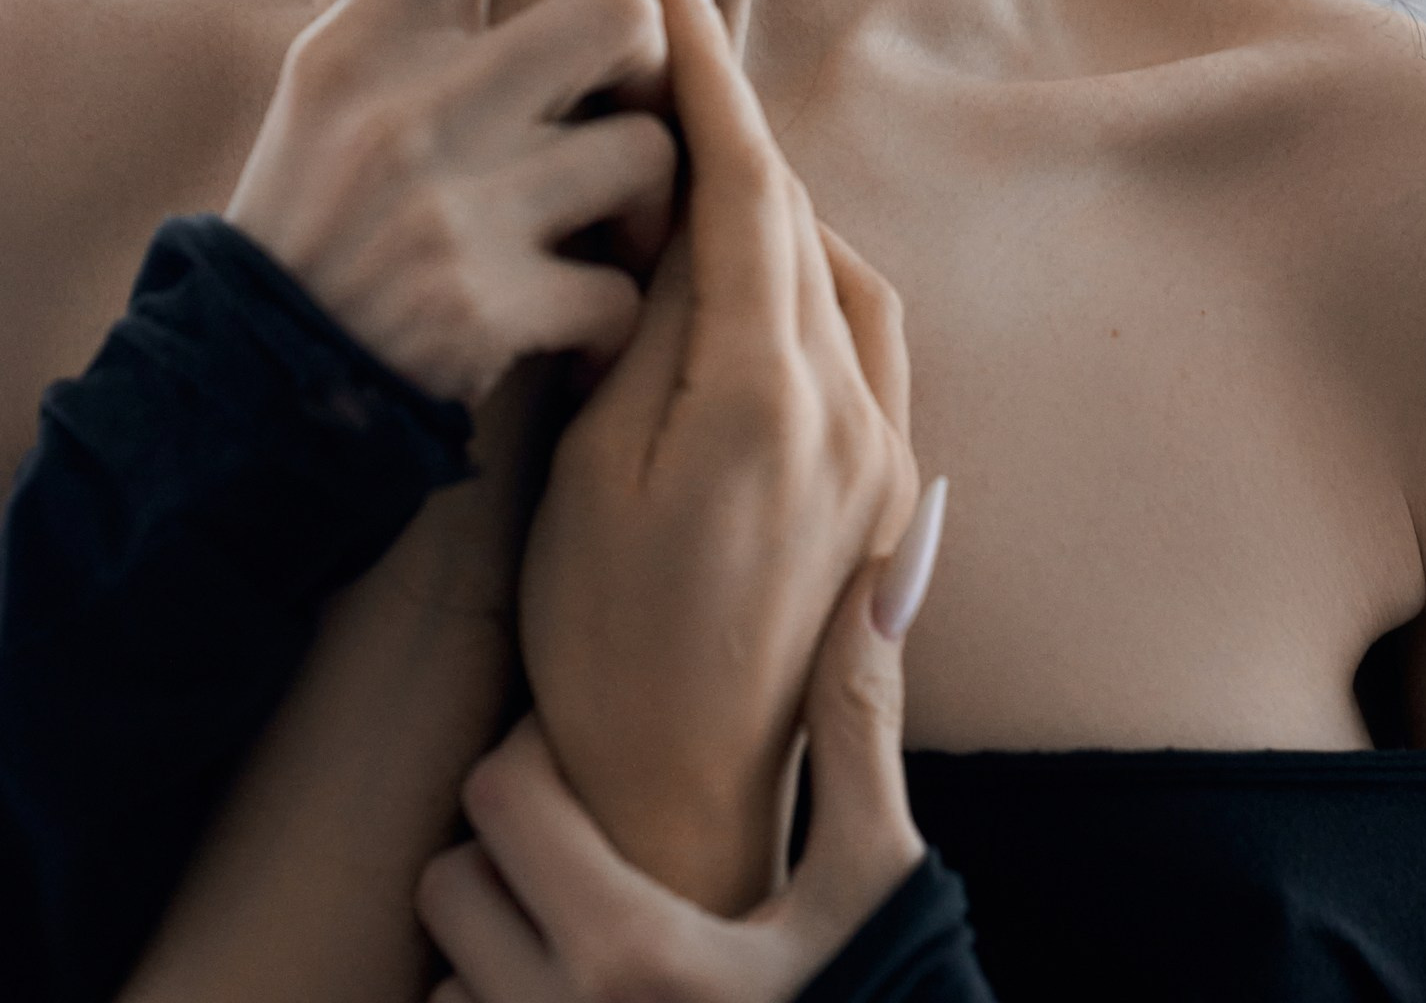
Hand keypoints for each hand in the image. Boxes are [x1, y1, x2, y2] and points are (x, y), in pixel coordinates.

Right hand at [225, 0, 765, 404]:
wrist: (241, 393)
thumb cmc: (316, 217)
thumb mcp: (341, 82)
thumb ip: (440, 11)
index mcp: (371, 28)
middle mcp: (412, 99)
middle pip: (621, 9)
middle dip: (638, 64)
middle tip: (597, 117)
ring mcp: (455, 205)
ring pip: (650, 147)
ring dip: (637, 197)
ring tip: (571, 234)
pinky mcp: (492, 309)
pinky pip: (631, 284)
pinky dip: (613, 313)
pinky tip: (555, 324)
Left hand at [418, 483, 947, 1002]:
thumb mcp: (879, 876)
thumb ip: (862, 719)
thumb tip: (898, 550)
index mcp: (635, 956)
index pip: (498, 795)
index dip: (541, 751)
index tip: (600, 754)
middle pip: (449, 881)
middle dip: (507, 848)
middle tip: (587, 838)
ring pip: (443, 980)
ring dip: (494, 947)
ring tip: (581, 929)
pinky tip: (578, 996)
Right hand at [515, 0, 918, 913]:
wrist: (684, 792)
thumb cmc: (603, 642)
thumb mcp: (588, 471)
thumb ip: (649, 329)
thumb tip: (678, 216)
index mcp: (765, 400)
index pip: (745, 194)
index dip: (711, 79)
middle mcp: (852, 412)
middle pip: (800, 221)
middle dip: (739, 130)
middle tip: (676, 56)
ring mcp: (887, 453)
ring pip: (844, 274)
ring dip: (779, 208)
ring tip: (700, 173)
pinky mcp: (894, 488)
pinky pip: (868, 337)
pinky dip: (812, 279)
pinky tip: (757, 279)